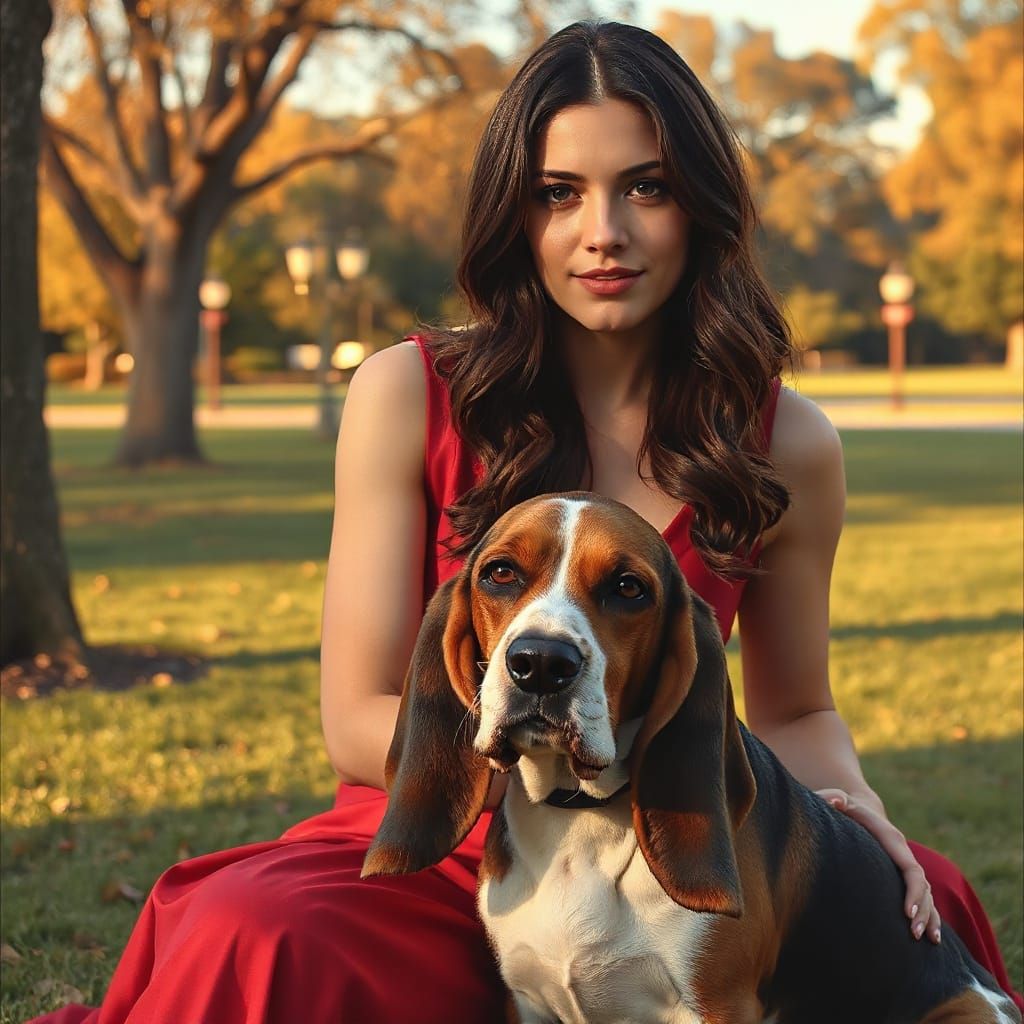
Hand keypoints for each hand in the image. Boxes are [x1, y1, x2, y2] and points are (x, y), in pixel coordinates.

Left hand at [816, 787, 940, 943]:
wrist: (858, 809)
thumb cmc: (844, 808)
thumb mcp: (838, 800)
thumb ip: (833, 797)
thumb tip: (834, 800)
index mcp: (893, 840)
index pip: (911, 869)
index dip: (913, 891)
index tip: (906, 913)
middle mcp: (904, 855)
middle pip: (923, 886)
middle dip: (922, 911)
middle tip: (913, 933)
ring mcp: (905, 867)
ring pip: (927, 896)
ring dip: (930, 917)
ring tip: (930, 942)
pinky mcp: (902, 878)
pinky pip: (923, 900)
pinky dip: (929, 917)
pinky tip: (931, 940)